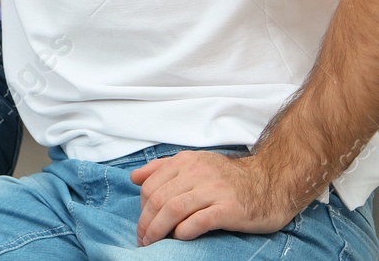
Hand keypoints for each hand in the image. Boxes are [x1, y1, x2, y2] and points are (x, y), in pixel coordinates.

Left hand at [129, 151, 297, 244]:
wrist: (272, 182)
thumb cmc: (229, 179)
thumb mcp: (195, 165)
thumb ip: (163, 169)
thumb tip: (134, 178)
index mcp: (185, 162)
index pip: (150, 186)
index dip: (141, 208)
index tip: (142, 224)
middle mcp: (197, 173)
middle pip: (158, 199)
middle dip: (145, 223)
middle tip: (143, 239)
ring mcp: (214, 190)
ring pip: (173, 209)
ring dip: (158, 230)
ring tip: (153, 243)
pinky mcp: (229, 209)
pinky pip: (198, 221)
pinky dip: (183, 231)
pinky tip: (179, 238)